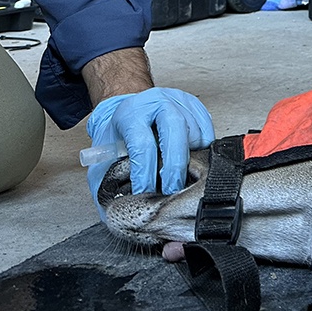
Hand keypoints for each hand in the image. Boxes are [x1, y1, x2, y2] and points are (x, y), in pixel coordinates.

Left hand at [84, 87, 214, 216]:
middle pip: (175, 131)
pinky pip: (207, 130)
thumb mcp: (104, 158)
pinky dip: (203, 149)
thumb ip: (108, 182)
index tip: (146, 193)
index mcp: (131, 113)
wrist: (132, 111)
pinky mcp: (195, 105)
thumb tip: (115, 210)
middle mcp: (157, 102)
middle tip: (173, 191)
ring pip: (195, 131)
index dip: (145, 174)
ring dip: (192, 158)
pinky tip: (191, 160)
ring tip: (180, 176)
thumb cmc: (120, 137)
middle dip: (175, 166)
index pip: (142, 144)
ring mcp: (179, 100)